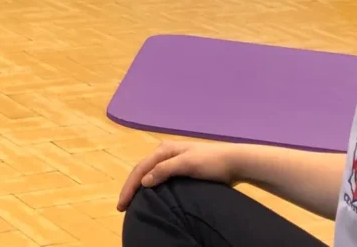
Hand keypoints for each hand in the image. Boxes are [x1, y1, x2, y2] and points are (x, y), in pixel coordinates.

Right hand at [118, 141, 238, 211]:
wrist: (235, 161)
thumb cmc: (212, 162)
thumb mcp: (188, 165)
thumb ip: (165, 170)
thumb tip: (143, 181)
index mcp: (164, 150)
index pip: (140, 169)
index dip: (129, 187)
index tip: (121, 205)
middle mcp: (165, 152)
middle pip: (142, 170)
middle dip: (130, 187)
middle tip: (122, 206)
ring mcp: (173, 159)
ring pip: (149, 173)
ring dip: (138, 186)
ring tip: (132, 202)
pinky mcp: (181, 167)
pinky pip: (159, 176)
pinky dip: (150, 186)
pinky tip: (150, 195)